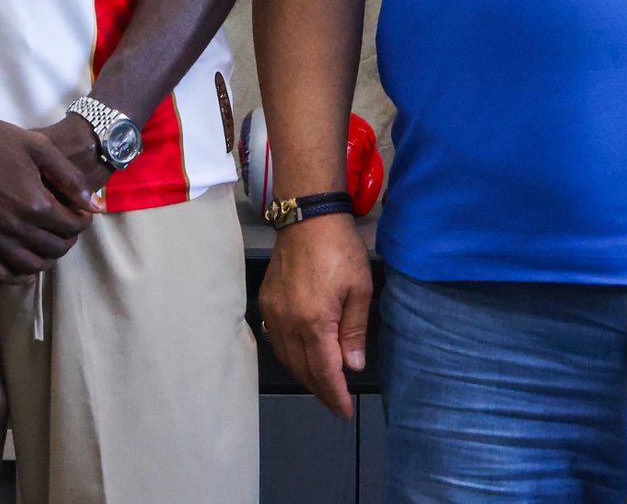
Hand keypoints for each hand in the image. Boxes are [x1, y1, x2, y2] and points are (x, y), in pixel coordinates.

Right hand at [0, 111, 99, 287]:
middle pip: (54, 249)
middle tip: (66, 228)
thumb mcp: (39, 147)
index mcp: (35, 203)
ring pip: (30, 266)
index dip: (81, 222)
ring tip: (47, 244)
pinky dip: (16, 274)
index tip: (80, 215)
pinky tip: (23, 262)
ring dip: (45, 259)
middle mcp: (15, 227)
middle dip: (67, 240)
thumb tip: (94, 206)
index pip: (71, 227)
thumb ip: (69, 178)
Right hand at [257, 212, 372, 419]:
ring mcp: (274, 313)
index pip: (324, 371)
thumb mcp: (359, 289)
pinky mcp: (267, 302)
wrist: (307, 217)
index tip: (344, 409)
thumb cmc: (339, 249)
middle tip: (336, 401)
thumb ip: (354, 331)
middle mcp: (289, 322)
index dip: (335, 394)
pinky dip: (291, 356)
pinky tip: (303, 357)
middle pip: (303, 369)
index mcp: (314, 321)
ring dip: (304, 375)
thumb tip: (351, 366)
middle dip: (320, 390)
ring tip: (322, 384)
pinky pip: (277, 340)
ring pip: (287, 358)